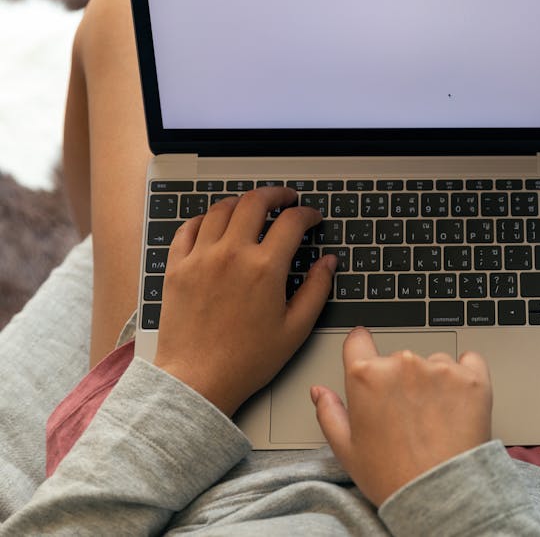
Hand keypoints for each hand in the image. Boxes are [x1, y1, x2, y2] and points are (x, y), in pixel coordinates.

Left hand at [154, 186, 335, 415]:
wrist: (198, 380)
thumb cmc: (246, 360)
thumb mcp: (295, 328)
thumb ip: (317, 289)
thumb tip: (328, 263)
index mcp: (265, 268)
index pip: (292, 221)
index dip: (308, 214)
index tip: (312, 218)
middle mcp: (232, 254)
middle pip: (255, 202)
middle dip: (276, 194)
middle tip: (285, 198)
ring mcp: (201, 257)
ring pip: (221, 209)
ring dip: (242, 202)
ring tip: (252, 207)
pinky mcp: (177, 267)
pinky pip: (188, 228)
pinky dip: (204, 219)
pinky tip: (213, 223)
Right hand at [312, 328, 492, 505]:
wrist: (441, 495)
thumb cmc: (392, 476)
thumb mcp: (347, 450)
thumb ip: (329, 413)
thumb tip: (319, 392)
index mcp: (366, 377)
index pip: (358, 340)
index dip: (360, 348)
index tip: (365, 352)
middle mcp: (403, 364)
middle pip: (398, 358)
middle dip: (400, 379)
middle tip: (406, 415)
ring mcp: (440, 368)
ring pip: (433, 362)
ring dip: (433, 380)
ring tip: (433, 418)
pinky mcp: (472, 377)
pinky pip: (469, 362)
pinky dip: (465, 376)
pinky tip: (458, 402)